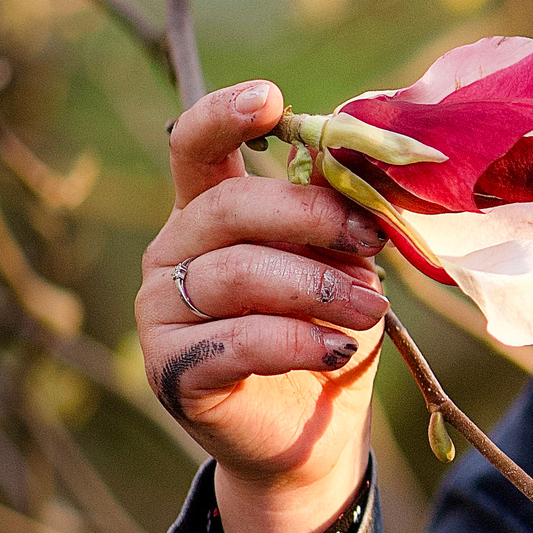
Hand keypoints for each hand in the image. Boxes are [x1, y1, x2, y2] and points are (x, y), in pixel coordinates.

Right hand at [135, 81, 388, 510]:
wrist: (310, 433)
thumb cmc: (327, 331)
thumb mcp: (343, 264)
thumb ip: (339, 220)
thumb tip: (369, 173)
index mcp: (210, 211)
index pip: (195, 147)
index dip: (224, 115)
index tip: (269, 99)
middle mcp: (173, 252)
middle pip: (229, 208)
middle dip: (310, 216)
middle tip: (372, 243)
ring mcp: (160, 311)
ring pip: (237, 275)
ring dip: (318, 287)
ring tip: (372, 308)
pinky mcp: (172, 368)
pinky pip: (236, 341)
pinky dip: (296, 341)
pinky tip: (337, 349)